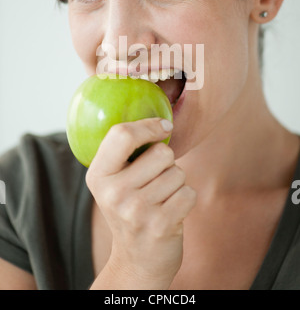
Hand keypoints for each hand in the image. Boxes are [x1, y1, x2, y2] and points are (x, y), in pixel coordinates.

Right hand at [86, 117, 196, 288]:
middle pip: (160, 152)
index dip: (149, 125)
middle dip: (167, 162)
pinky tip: (171, 211)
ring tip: (161, 199)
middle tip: (155, 181)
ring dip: (176, 182)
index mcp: (98, 175)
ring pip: (177, 172)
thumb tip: (159, 117)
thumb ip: (125, 152)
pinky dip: (186, 199)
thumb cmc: (130, 209)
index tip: (164, 127)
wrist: (137, 260)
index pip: (122, 134)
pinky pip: (188, 192)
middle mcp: (113, 193)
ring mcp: (136, 211)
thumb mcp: (114, 181)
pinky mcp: (160, 225)